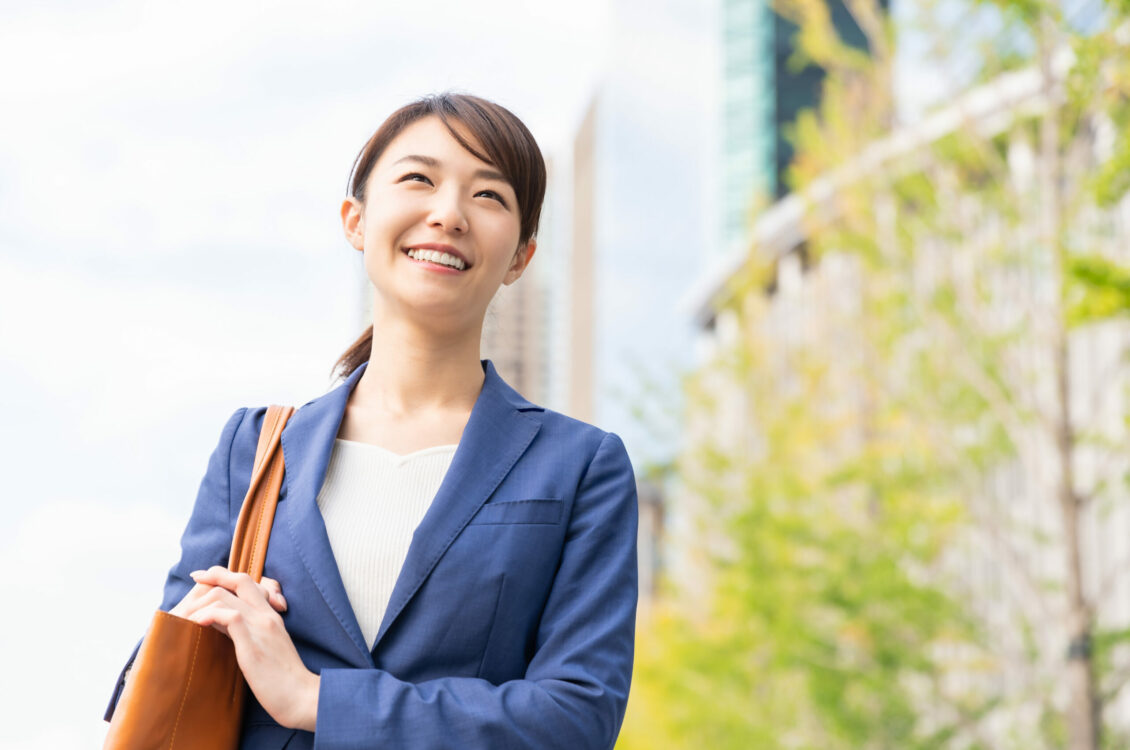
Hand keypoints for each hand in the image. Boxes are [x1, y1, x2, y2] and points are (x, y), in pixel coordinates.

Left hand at [171, 566, 319, 731]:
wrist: (301, 696)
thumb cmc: (283, 679)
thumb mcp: (266, 648)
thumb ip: (246, 631)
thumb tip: (220, 623)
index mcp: (271, 616)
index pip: (249, 582)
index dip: (225, 574)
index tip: (205, 576)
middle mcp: (267, 616)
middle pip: (239, 580)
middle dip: (213, 576)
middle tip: (195, 578)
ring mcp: (261, 628)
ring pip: (228, 596)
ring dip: (202, 602)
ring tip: (187, 613)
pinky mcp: (253, 645)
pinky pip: (228, 617)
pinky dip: (208, 616)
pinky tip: (196, 624)